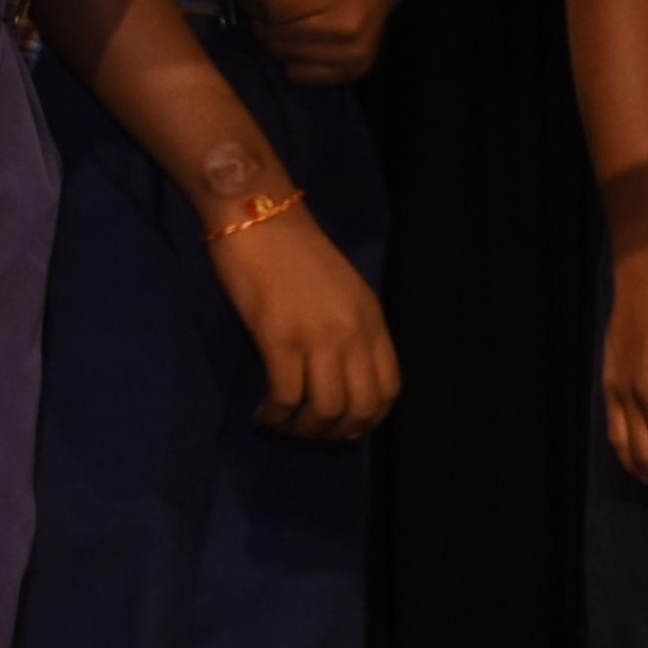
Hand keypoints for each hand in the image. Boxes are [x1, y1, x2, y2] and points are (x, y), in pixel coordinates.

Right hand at [219, 202, 399, 440]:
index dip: (367, 420)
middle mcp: (353, 332)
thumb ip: (350, 332)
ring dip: (302, 429)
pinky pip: (286, 397)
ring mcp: (318, 336)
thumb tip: (342, 384)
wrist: (259, 214)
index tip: (342, 428)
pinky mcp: (280, 338)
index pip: (388, 389)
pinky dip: (275, 415)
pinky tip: (264, 413)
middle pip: (359, 408)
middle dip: (333, 432)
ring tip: (282, 423)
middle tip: (307, 431)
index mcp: (372, 319)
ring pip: (324, 410)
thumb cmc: (294, 252)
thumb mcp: (342, 292)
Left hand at [232, 0, 408, 84]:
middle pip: (275, 34)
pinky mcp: (355, 69)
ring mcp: (353, 52)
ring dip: (276, 38)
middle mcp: (347, 26)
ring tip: (287, 18)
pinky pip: (299, 75)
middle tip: (270, 3)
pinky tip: (303, 37)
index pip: (273, 7)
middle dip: (263, 18)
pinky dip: (292, 58)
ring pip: (283, 56)